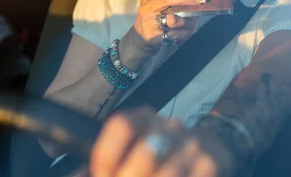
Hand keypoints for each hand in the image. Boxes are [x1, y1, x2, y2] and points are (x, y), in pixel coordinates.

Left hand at [89, 107, 222, 176]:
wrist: (207, 151)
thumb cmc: (158, 156)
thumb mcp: (129, 153)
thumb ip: (102, 166)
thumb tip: (79, 176)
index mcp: (142, 118)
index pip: (121, 125)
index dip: (106, 155)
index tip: (101, 175)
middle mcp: (168, 126)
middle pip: (145, 154)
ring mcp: (193, 144)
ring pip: (166, 173)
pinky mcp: (212, 163)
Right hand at [133, 0, 204, 52]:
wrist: (142, 38)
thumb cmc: (155, 17)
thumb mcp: (160, 5)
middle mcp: (146, 7)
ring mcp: (148, 22)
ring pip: (171, 19)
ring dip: (187, 21)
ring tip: (193, 23)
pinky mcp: (152, 36)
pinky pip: (174, 33)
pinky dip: (184, 33)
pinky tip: (187, 32)